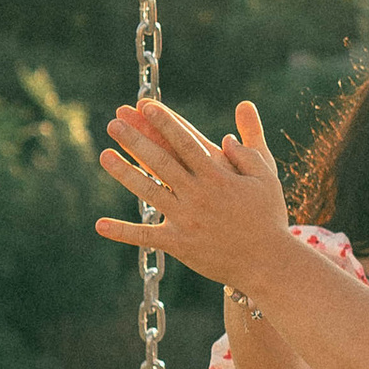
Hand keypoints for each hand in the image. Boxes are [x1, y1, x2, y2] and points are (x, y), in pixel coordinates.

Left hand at [95, 98, 289, 288]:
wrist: (268, 263)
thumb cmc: (269, 217)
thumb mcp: (267, 177)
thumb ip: (250, 148)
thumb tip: (231, 128)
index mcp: (218, 175)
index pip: (186, 141)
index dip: (165, 122)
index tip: (146, 105)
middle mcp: (198, 193)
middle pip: (161, 161)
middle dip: (137, 139)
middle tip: (115, 121)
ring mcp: (187, 219)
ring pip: (149, 191)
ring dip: (125, 172)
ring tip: (104, 154)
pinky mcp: (180, 244)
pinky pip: (147, 237)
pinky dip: (124, 232)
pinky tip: (100, 225)